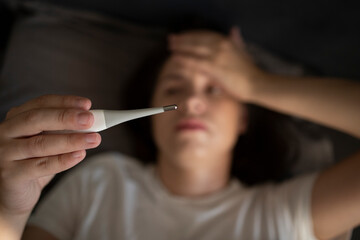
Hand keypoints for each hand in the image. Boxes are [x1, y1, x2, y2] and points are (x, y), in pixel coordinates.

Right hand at [0, 95, 100, 217]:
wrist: (14, 194)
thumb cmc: (34, 162)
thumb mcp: (48, 142)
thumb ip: (63, 130)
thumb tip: (92, 121)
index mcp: (16, 118)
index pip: (40, 104)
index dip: (65, 102)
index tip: (87, 104)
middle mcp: (5, 132)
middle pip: (36, 120)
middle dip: (66, 118)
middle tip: (90, 120)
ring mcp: (4, 153)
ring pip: (40, 144)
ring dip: (71, 140)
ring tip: (94, 139)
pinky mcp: (10, 175)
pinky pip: (40, 166)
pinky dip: (63, 160)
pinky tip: (80, 155)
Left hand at [168, 27, 264, 100]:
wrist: (257, 83)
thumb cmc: (250, 71)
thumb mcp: (243, 51)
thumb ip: (237, 40)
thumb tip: (234, 29)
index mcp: (227, 40)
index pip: (205, 34)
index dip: (192, 34)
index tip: (182, 35)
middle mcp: (221, 44)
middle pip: (197, 39)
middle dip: (183, 38)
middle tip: (171, 39)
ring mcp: (217, 55)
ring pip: (194, 48)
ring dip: (180, 47)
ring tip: (170, 47)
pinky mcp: (215, 67)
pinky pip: (195, 61)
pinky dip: (184, 59)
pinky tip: (175, 58)